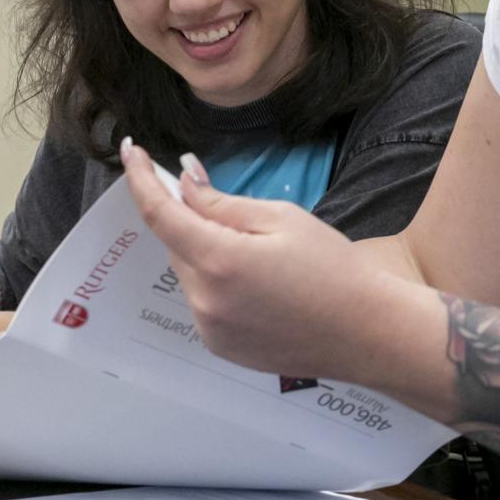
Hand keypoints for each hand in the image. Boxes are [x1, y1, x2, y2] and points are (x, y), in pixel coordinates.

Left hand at [121, 140, 380, 379]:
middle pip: (176, 244)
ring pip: (189, 274)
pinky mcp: (221, 348)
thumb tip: (183, 182)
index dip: (140, 179)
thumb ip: (222, 203)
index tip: (132, 151)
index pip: (159, 213)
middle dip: (188, 218)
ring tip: (258, 253)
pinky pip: (203, 302)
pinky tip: (258, 284)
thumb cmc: (333, 267)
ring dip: (204, 253)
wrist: (367, 333)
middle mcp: (204, 301)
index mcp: (219, 261)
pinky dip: (215, 283)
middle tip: (219, 202)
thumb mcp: (281, 218)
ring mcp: (210, 330)